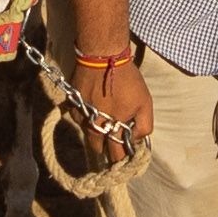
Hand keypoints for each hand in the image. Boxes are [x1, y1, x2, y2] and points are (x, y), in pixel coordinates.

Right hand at [69, 51, 152, 165]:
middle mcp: (94, 126)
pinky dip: (86, 117)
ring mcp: (81, 116)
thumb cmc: (127, 79)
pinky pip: (79, 119)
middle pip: (97, 149)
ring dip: (95, 132)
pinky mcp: (72, 105)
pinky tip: (94, 107)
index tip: (124, 159)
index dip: (120, 160)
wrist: (101, 56)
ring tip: (103, 122)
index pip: (115, 156)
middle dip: (105, 149)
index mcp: (113, 128)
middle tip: (112, 142)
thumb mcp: (145, 101)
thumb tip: (135, 140)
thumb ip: (144, 125)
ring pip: (87, 134)